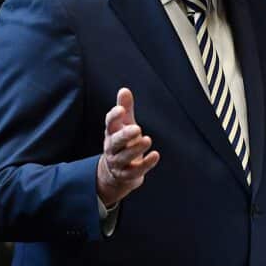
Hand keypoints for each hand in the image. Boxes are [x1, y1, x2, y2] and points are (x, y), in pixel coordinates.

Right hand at [96, 88, 159, 205]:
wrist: (116, 172)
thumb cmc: (122, 143)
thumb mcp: (124, 124)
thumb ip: (125, 108)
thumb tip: (124, 89)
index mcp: (111, 133)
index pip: (109, 124)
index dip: (114, 117)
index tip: (121, 110)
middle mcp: (112, 148)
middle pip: (115, 142)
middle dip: (125, 135)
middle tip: (137, 128)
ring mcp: (119, 163)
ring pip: (125, 157)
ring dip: (136, 149)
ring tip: (147, 140)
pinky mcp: (127, 175)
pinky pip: (135, 171)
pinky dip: (146, 164)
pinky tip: (155, 155)